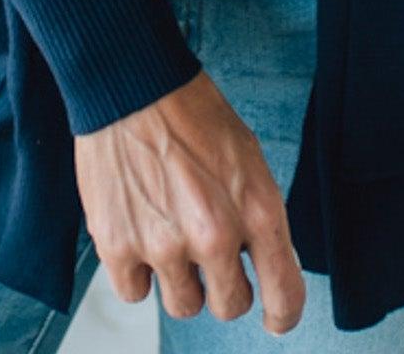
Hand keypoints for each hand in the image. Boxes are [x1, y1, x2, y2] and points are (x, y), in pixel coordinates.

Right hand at [74, 70, 306, 336]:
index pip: (285, 295)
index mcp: (256, 209)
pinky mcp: (118, 246)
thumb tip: (261, 262)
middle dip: (223, 285)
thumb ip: (257, 216)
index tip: (276, 319)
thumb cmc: (191, 113)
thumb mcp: (248, 159)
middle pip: (229, 306)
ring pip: (183, 305)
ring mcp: (164, 245)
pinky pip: (135, 293)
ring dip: (180, 279)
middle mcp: (214, 235)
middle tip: (207, 251)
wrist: (133, 84)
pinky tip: (139, 232)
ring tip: (169, 232)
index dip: (283, 316)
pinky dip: (137, 272)